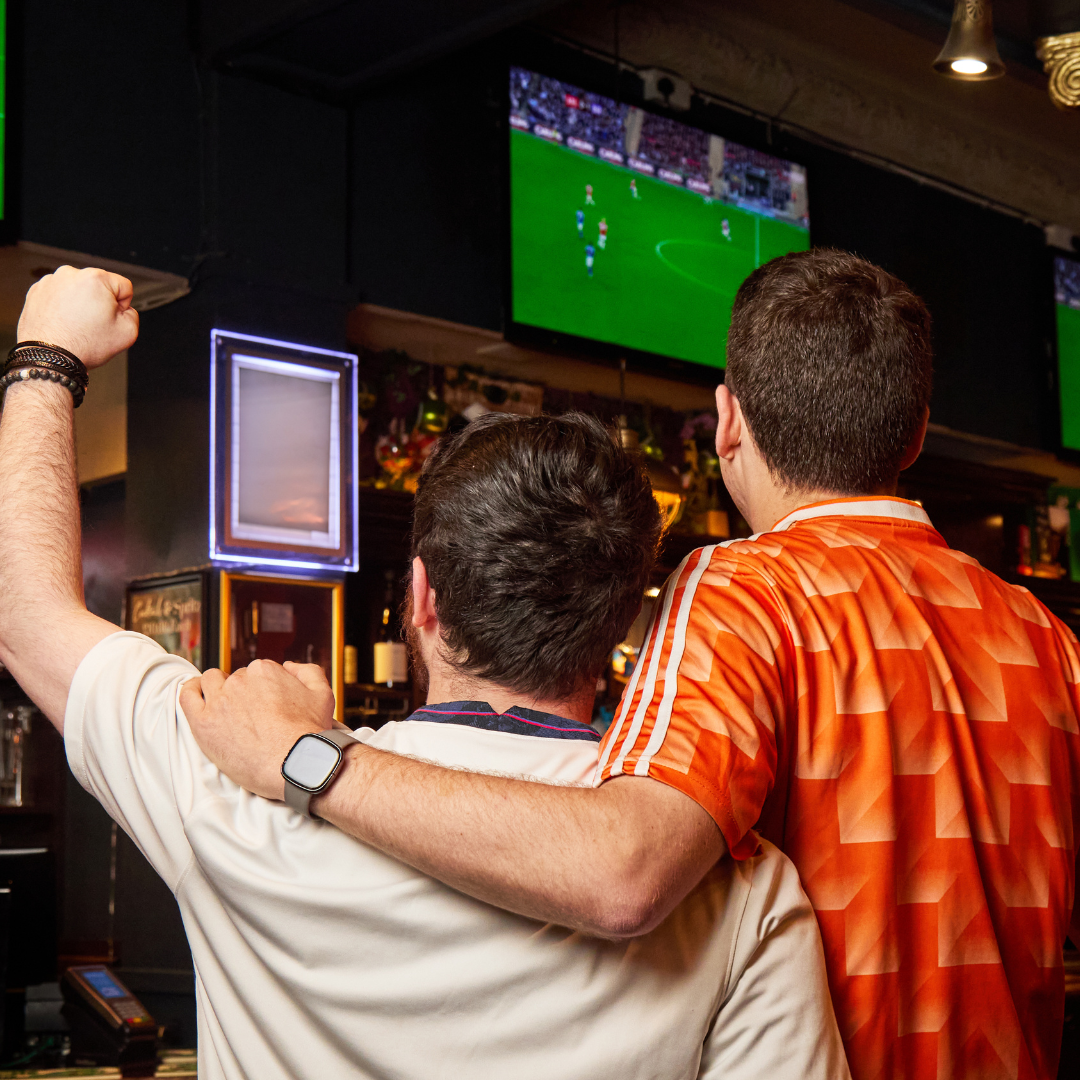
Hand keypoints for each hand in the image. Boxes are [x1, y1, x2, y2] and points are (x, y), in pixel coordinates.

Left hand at [17, 265, 139, 367]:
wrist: (50, 357)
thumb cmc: (82, 345)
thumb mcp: (128, 333)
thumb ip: (133, 314)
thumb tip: (124, 309)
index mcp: (95, 279)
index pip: (123, 286)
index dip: (123, 306)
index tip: (112, 318)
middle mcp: (70, 275)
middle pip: (98, 287)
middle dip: (99, 304)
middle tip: (93, 325)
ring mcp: (51, 282)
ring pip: (77, 291)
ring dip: (80, 304)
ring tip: (76, 325)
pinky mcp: (37, 291)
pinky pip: (59, 296)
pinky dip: (62, 307)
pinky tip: (64, 323)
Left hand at [179, 660, 335, 799]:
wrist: (296, 764)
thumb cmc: (309, 733)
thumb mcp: (323, 694)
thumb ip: (308, 671)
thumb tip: (289, 665)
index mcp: (264, 670)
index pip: (255, 672)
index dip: (260, 690)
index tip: (264, 707)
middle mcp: (240, 680)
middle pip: (234, 679)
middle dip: (241, 694)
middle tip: (251, 717)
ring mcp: (220, 700)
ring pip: (210, 682)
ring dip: (216, 689)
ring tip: (225, 708)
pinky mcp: (203, 722)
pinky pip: (187, 696)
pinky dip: (191, 692)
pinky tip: (197, 697)